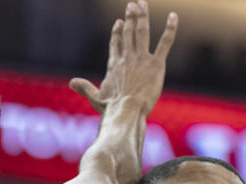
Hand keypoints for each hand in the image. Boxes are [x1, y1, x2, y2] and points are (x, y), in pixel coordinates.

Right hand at [69, 1, 177, 115]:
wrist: (126, 111)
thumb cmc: (112, 108)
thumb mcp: (96, 97)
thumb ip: (85, 88)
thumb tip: (71, 82)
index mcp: (114, 65)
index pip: (116, 44)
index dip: (117, 32)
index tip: (119, 22)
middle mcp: (127, 58)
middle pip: (128, 33)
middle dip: (130, 18)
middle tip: (132, 5)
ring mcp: (141, 59)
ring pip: (142, 32)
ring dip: (142, 17)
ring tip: (142, 3)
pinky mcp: (156, 64)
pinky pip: (164, 43)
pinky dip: (170, 29)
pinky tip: (173, 16)